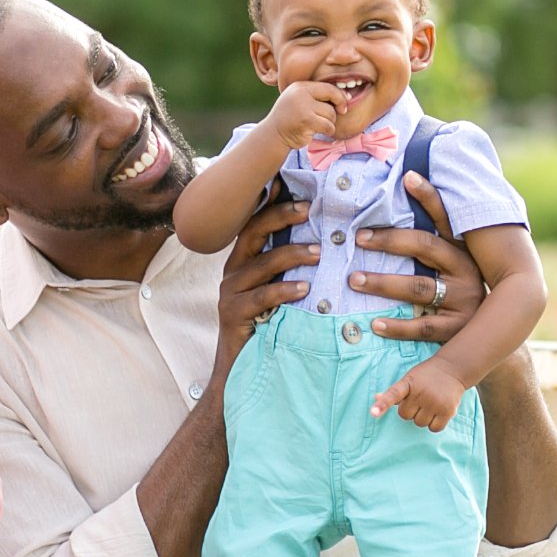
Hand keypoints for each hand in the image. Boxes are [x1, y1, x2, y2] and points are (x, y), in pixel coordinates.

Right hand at [215, 196, 315, 361]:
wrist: (238, 371)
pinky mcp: (233, 314)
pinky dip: (283, 290)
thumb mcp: (279, 293)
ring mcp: (230, 292)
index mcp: (244, 262)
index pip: (255, 223)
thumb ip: (291, 270)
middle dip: (280, 216)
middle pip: (254, 233)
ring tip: (319, 252)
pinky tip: (305, 289)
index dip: (271, 203)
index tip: (291, 185)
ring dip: (292, 254)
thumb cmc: (266, 328)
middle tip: (309, 209)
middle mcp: (233, 272)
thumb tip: (327, 245)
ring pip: (261, 264)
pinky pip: (261, 297)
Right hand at [264, 80, 346, 149]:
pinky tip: (316, 131)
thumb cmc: (291, 118)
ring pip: (331, 113)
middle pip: (332, 97)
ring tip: (317, 125)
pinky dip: (327, 130)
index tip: (344, 103)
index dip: (339, 95)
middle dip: (337, 107)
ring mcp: (303, 107)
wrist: (273, 134)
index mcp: (300, 86)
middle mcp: (300, 93)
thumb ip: (318, 96)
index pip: (327, 87)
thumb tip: (347, 96)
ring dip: (329, 122)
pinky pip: (328, 125)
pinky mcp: (306, 121)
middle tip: (338, 114)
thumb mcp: (300, 101)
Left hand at [354, 174, 482, 343]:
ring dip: (383, 283)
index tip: (408, 177)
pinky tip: (375, 324)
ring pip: (419, 287)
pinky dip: (398, 326)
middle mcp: (466, 270)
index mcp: (463, 250)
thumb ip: (432, 245)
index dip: (428, 196)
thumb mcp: (453, 266)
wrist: (491, 334)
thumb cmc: (459, 292)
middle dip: (390, 240)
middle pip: (426, 247)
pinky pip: (423, 327)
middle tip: (359, 238)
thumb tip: (402, 202)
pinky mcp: (456, 328)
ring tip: (354, 280)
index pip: (445, 218)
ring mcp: (463, 300)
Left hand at [372, 356, 469, 432]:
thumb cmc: (426, 376)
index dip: (383, 404)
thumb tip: (376, 398)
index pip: (393, 394)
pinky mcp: (447, 411)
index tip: (373, 413)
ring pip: (419, 423)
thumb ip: (394, 391)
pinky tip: (438, 411)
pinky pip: (434, 428)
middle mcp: (421, 392)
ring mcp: (435, 402)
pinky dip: (434, 424)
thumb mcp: (409, 379)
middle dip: (411, 410)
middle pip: (405, 416)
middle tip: (420, 398)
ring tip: (430, 403)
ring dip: (423, 417)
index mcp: (408, 383)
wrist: (453, 369)